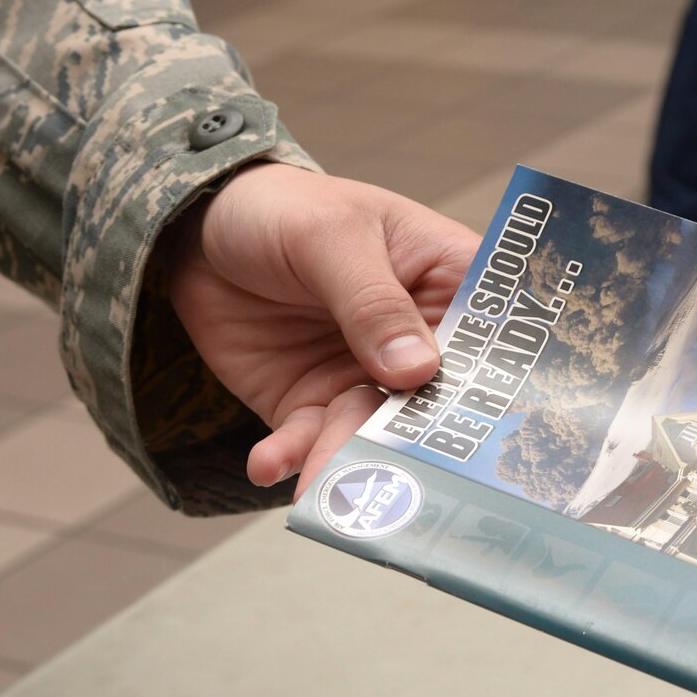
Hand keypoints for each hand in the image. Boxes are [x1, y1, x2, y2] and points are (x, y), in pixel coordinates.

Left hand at [166, 163, 475, 493]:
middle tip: (407, 488)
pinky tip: (269, 464)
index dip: (499, 387)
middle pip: (438, 405)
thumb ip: (372, 302)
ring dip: (347, 462)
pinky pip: (311, 441)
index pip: (494, 341)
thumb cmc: (283, 208)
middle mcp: (422, 342)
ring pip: (374, 434)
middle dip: (420, 447)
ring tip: (322, 486)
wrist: (197, 231)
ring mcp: (367, 378)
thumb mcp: (330, 237)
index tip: (494, 434)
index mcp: (450, 285)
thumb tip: (417, 369)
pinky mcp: (314, 404)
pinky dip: (291, 458)